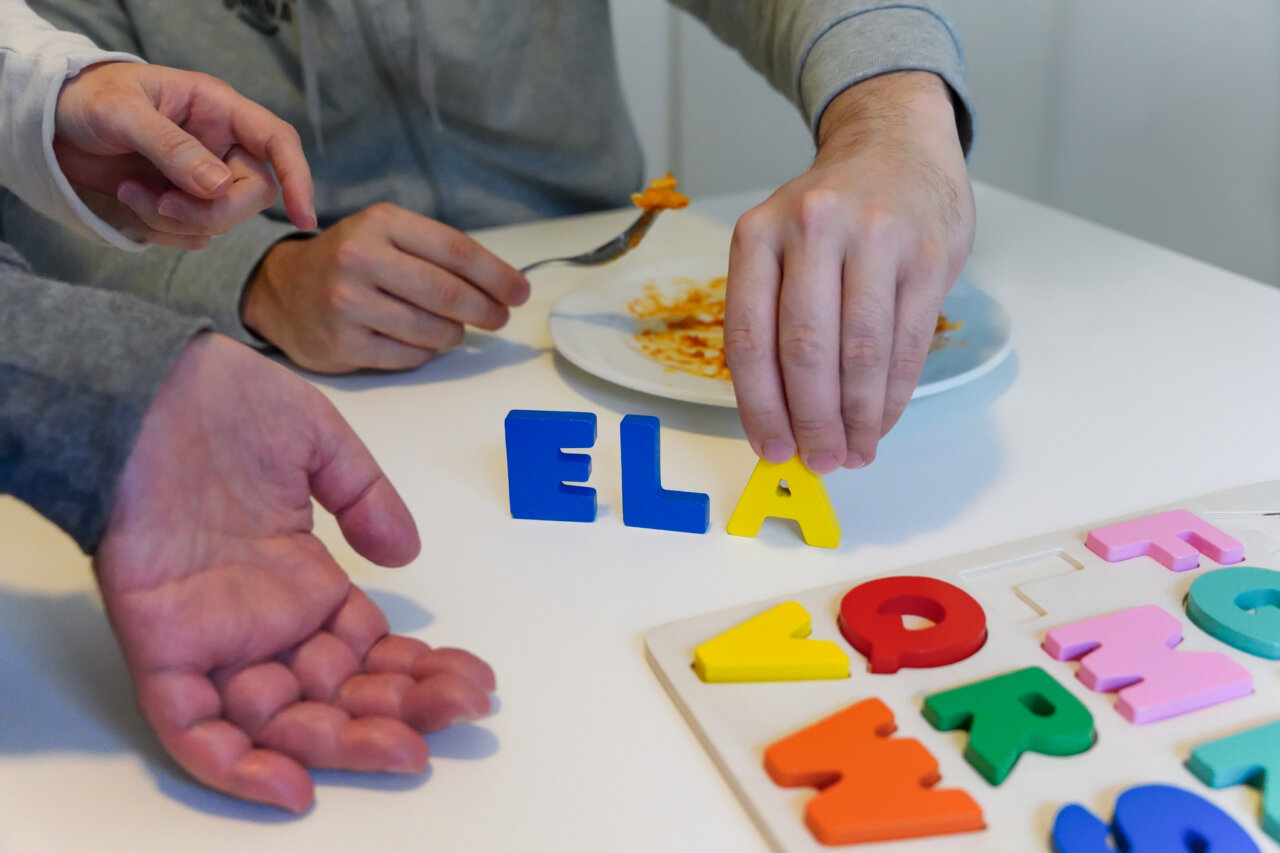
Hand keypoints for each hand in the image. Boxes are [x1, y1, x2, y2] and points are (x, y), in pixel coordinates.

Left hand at [54, 62, 316, 248]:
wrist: (51, 123)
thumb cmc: (87, 99)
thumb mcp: (123, 114)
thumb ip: (173, 148)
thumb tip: (219, 187)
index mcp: (218, 109)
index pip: (277, 142)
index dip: (298, 177)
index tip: (304, 217)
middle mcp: (221, 144)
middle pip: (254, 194)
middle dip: (210, 210)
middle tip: (162, 205)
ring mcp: (205, 177)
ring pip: (222, 220)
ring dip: (175, 220)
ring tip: (130, 193)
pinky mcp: (185, 203)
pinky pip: (195, 236)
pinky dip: (162, 231)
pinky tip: (132, 203)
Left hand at [94, 334, 494, 812]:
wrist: (144, 385)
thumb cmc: (223, 404)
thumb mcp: (319, 444)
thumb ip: (366, 497)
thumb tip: (406, 554)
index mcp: (302, 580)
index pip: (367, 649)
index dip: (420, 670)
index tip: (473, 680)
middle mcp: (263, 620)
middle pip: (337, 692)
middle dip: (400, 710)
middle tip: (459, 713)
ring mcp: (214, 637)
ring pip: (279, 721)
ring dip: (341, 744)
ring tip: (406, 745)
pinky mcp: (163, 644)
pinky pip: (193, 726)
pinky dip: (235, 765)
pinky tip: (295, 785)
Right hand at [243, 202, 530, 372]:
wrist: (284, 290)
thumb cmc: (352, 261)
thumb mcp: (387, 234)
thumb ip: (439, 254)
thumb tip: (505, 287)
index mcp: (381, 223)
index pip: (457, 252)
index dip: (497, 276)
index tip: (520, 292)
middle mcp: (361, 259)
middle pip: (449, 294)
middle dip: (486, 310)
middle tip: (500, 318)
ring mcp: (348, 304)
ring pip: (432, 331)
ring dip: (454, 334)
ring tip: (452, 328)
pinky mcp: (342, 344)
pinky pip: (409, 357)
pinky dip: (424, 352)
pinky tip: (418, 340)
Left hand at [724, 71, 974, 473]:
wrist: (896, 142)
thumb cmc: (832, 210)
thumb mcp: (780, 241)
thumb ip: (773, 316)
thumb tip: (779, 415)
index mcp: (760, 233)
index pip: (748, 337)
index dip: (758, 406)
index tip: (771, 449)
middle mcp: (814, 230)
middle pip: (805, 350)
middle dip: (811, 420)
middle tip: (818, 460)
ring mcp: (876, 238)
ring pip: (860, 352)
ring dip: (855, 417)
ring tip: (852, 452)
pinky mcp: (929, 254)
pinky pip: (907, 343)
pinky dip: (892, 394)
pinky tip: (881, 421)